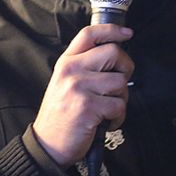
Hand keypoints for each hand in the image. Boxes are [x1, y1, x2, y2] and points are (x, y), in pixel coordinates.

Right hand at [32, 24, 133, 166]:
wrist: (48, 145)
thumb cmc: (61, 114)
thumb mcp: (64, 83)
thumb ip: (84, 66)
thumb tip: (115, 55)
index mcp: (66, 62)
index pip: (89, 34)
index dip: (112, 30)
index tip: (127, 34)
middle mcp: (71, 70)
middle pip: (113, 53)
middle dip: (125, 68)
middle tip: (118, 84)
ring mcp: (79, 88)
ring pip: (120, 82)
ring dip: (121, 98)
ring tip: (108, 108)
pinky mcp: (88, 107)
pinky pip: (119, 105)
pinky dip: (118, 117)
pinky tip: (106, 122)